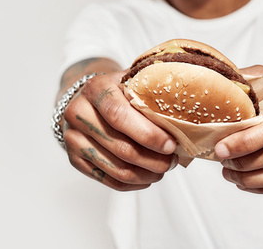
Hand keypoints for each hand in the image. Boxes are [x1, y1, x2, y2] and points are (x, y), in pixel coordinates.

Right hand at [63, 71, 177, 190]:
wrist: (87, 99)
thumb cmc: (118, 90)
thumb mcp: (133, 80)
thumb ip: (153, 90)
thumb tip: (189, 112)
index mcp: (95, 88)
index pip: (120, 115)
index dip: (148, 134)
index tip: (172, 144)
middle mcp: (78, 113)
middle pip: (120, 146)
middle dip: (153, 159)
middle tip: (173, 161)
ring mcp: (73, 138)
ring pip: (116, 167)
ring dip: (146, 174)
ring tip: (163, 169)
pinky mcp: (74, 159)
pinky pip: (108, 180)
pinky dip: (132, 183)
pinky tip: (147, 177)